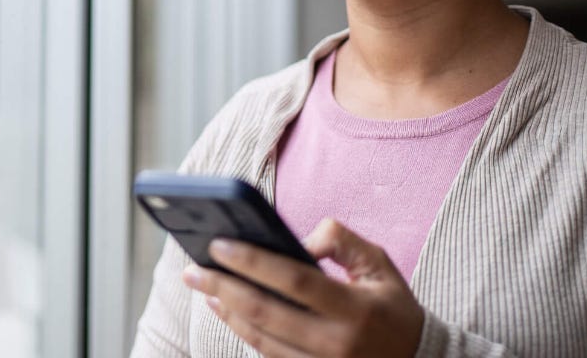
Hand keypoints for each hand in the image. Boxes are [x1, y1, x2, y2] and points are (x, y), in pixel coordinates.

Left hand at [181, 218, 423, 357]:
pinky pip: (269, 357)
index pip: (295, 281)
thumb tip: (297, 241)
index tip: (219, 244)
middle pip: (267, 314)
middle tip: (193, 269)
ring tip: (203, 285)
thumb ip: (341, 241)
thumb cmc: (393, 306)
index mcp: (356, 309)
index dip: (253, 262)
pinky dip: (243, 332)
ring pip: (261, 340)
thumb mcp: (379, 264)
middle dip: (223, 288)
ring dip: (226, 311)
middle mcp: (337, 344)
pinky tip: (225, 308)